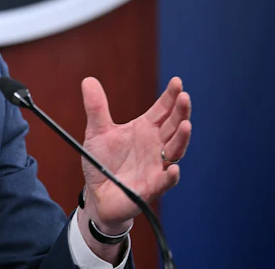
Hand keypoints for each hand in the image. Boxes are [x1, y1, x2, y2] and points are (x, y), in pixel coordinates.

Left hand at [80, 77, 191, 232]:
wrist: (97, 194)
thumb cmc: (102, 162)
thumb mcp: (96, 132)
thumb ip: (96, 107)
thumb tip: (88, 79)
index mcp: (144, 129)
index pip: (162, 110)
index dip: (170, 97)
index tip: (177, 82)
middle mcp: (155, 145)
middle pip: (173, 126)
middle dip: (180, 112)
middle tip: (185, 97)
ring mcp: (155, 166)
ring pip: (175, 151)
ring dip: (181, 139)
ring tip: (186, 125)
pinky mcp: (151, 187)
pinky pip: (164, 181)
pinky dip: (170, 176)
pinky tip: (173, 168)